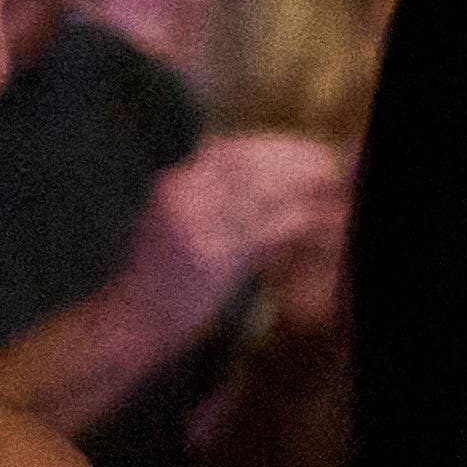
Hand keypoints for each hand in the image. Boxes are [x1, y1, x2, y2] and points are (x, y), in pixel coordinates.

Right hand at [141, 131, 350, 315]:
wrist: (134, 319)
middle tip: (330, 163)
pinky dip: (298, 222)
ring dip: (303, 186)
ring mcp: (196, 225)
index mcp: (174, 184)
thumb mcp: (177, 223)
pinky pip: (266, 232)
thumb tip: (258, 175)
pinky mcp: (213, 257)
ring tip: (333, 184)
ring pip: (261, 193)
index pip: (229, 150)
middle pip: (249, 165)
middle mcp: (182, 197)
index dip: (272, 146)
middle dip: (294, 160)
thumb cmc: (161, 275)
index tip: (305, 148)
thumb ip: (211, 196)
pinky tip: (321, 220)